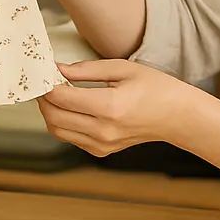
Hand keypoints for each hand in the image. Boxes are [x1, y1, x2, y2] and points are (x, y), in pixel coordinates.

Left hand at [39, 59, 200, 155]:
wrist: (176, 117)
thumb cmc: (155, 88)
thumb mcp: (123, 68)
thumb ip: (87, 70)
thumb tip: (58, 69)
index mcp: (110, 107)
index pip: (62, 97)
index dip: (46, 84)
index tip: (43, 71)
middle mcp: (103, 130)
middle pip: (54, 116)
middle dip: (44, 98)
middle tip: (45, 82)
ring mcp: (102, 144)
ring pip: (57, 130)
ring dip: (50, 111)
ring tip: (56, 93)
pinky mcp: (101, 151)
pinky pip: (70, 138)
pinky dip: (63, 122)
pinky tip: (71, 107)